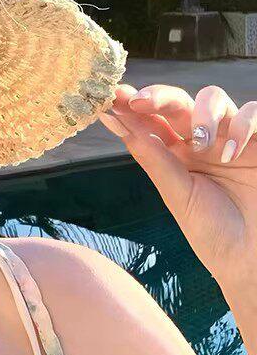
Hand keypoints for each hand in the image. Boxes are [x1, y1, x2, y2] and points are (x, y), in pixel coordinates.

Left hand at [97, 84, 256, 293]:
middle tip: (139, 100)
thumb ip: (151, 156)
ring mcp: (230, 138)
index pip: (151, 120)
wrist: (252, 259)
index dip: (131, 105)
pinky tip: (231, 153)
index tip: (112, 95)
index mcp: (174, 154)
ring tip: (200, 143)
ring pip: (213, 98)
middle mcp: (200, 141)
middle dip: (158, 96)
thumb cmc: (213, 232)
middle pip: (177, 102)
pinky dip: (242, 125)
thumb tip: (113, 120)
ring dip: (203, 113)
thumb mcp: (177, 194)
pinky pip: (254, 112)